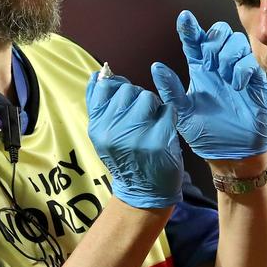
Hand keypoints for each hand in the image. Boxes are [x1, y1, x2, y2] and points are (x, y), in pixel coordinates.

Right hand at [85, 73, 182, 208]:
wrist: (144, 192)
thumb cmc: (126, 158)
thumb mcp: (104, 135)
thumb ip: (100, 105)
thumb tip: (99, 74)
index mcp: (97, 127)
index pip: (106, 87)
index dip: (119, 87)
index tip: (126, 100)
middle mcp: (113, 131)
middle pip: (129, 90)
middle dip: (138, 98)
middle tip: (141, 119)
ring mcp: (136, 136)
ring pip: (149, 97)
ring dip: (154, 106)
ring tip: (152, 125)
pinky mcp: (159, 140)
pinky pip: (168, 109)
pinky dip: (169, 117)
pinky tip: (164, 131)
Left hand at [150, 10, 266, 160]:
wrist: (230, 153)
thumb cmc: (205, 133)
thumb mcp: (182, 113)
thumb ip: (170, 90)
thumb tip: (156, 67)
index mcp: (200, 69)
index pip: (194, 41)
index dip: (189, 27)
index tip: (184, 18)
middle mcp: (219, 66)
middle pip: (219, 32)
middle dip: (214, 40)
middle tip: (209, 62)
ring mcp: (238, 72)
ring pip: (237, 41)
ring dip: (228, 53)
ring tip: (223, 75)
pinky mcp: (256, 82)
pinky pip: (252, 61)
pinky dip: (243, 68)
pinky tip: (236, 84)